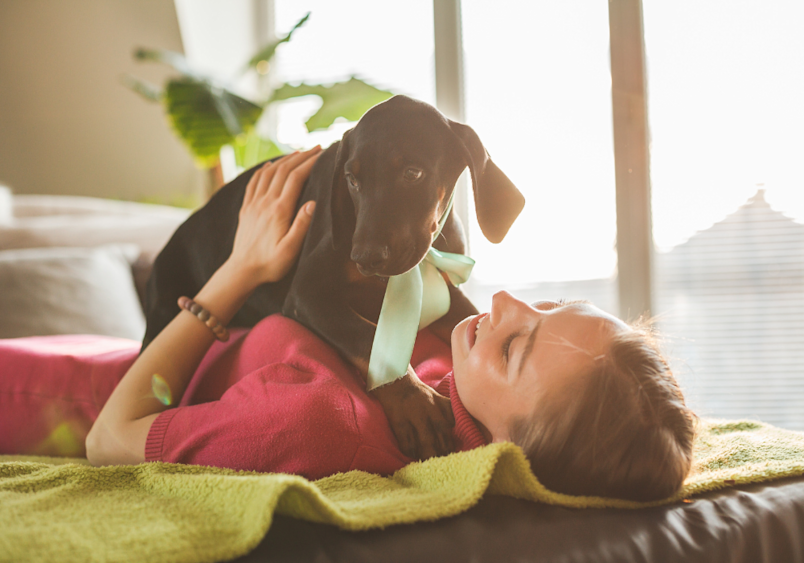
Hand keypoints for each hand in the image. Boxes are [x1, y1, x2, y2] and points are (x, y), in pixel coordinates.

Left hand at [227, 147, 321, 287]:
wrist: (243, 270)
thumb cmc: (270, 263)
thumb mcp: (290, 249)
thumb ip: (301, 225)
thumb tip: (313, 203)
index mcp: (279, 210)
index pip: (296, 178)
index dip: (310, 162)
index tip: (323, 154)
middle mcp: (265, 202)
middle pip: (283, 170)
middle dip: (301, 156)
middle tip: (316, 148)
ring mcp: (254, 204)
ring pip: (269, 173)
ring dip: (284, 159)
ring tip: (298, 153)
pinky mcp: (246, 209)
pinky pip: (254, 182)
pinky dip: (263, 170)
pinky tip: (270, 165)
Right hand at [372, 366, 455, 459]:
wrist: (395, 383)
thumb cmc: (419, 394)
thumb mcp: (437, 397)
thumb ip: (448, 410)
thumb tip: (458, 429)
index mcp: (439, 403)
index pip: (451, 424)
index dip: (453, 440)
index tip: (455, 452)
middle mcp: (428, 409)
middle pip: (441, 434)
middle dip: (444, 451)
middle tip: (444, 461)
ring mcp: (412, 416)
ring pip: (425, 442)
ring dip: (429, 455)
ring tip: (431, 462)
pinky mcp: (398, 422)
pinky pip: (407, 443)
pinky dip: (411, 452)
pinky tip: (413, 455)